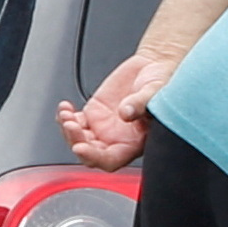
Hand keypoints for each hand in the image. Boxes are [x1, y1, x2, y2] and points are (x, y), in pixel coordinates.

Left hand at [58, 50, 172, 170]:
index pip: (110, 160)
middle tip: (71, 125)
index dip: (94, 158)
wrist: (153, 66)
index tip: (80, 147)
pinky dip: (65, 117)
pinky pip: (74, 122)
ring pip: (78, 139)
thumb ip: (140, 104)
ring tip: (66, 113)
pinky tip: (65, 107)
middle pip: (90, 152)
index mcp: (134, 143)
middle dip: (76, 141)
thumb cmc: (162, 84)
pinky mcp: (94, 113)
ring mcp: (103, 128)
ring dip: (68, 129)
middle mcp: (117, 139)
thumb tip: (125, 113)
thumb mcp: (155, 91)